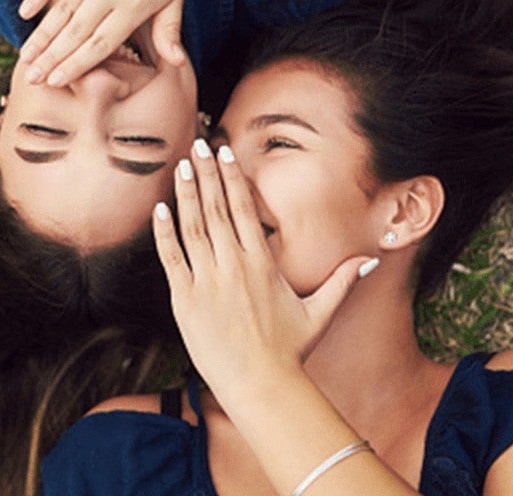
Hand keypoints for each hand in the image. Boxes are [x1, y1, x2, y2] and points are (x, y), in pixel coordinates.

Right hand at [17, 0, 195, 86]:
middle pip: (75, 32)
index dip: (75, 65)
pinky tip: (25, 13)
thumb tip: (176, 64)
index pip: (99, 45)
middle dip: (51, 59)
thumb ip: (169, 31)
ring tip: (25, 56)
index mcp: (134, 7)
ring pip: (61, 8)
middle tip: (30, 78)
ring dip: (41, 35)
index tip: (55, 82)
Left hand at [153, 140, 377, 396]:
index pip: (244, 208)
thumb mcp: (320, 312)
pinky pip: (171, 258)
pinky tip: (159, 208)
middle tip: (198, 145)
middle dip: (206, 174)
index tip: (224, 153)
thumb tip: (372, 259)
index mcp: (262, 263)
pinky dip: (163, 232)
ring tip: (181, 165)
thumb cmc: (290, 350)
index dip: (232, 177)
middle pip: (217, 208)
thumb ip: (343, 281)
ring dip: (185, 193)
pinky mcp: (185, 299)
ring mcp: (207, 281)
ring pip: (193, 226)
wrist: (261, 386)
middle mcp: (233, 265)